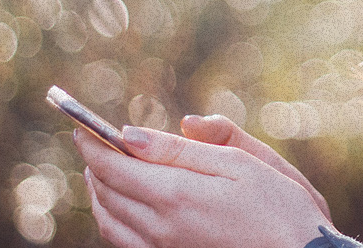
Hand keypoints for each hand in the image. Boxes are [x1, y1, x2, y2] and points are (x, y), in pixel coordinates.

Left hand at [76, 125, 331, 247]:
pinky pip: (124, 243)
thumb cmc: (281, 208)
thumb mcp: (240, 164)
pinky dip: (113, 220)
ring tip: (103, 172)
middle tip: (93, 144)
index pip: (113, 166)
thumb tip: (131, 135)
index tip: (81, 127)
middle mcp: (160, 228)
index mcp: (176, 195)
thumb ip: (184, 149)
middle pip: (106, 193)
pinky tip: (124, 208)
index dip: (93, 144)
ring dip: (100, 193)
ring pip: (110, 222)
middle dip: (94, 165)